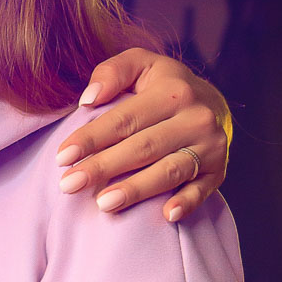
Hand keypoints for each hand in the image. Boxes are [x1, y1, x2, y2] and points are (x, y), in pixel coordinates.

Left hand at [59, 49, 230, 221]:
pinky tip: (166, 215)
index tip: (62, 157)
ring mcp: (209, 146)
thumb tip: (89, 99)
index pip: (125, 119)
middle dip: (104, 167)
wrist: (213, 104)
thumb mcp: (140, 65)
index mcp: (172, 90)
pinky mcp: (219, 170)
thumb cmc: (163, 87)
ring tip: (103, 204)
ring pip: (169, 170)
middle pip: (143, 147)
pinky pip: (202, 189)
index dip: (92, 138)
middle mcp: (195, 117)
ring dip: (136, 189)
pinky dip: (186, 203)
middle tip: (70, 185)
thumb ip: (113, 72)